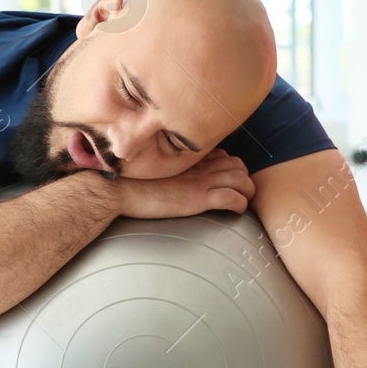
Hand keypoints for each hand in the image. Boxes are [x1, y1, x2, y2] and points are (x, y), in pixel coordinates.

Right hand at [114, 149, 254, 218]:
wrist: (120, 189)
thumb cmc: (134, 182)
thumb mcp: (159, 170)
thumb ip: (175, 168)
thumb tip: (183, 177)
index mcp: (191, 158)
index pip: (225, 156)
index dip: (231, 169)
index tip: (227, 181)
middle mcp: (199, 165)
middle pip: (238, 165)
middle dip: (244, 179)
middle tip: (239, 193)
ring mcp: (200, 180)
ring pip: (241, 180)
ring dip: (247, 192)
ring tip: (242, 202)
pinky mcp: (198, 197)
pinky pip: (231, 198)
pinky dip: (239, 205)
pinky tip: (234, 212)